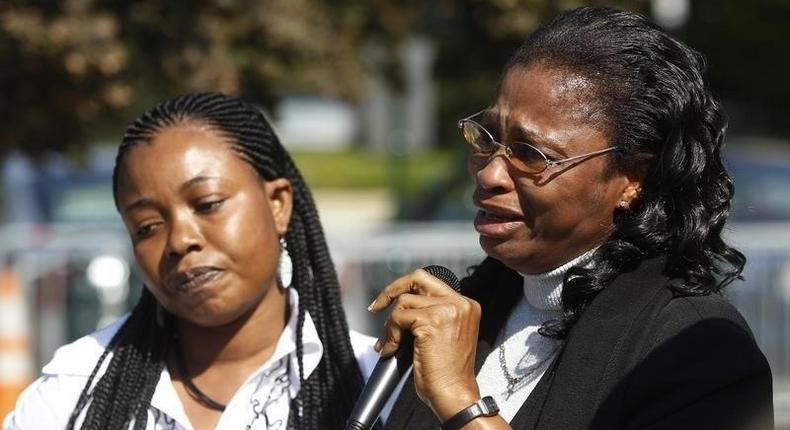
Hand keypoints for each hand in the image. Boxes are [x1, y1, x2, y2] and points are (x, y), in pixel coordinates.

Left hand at [368, 268, 482, 420]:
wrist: (454, 394)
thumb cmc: (447, 374)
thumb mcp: (446, 335)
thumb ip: (432, 316)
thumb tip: (401, 308)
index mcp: (466, 305)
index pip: (431, 282)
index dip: (407, 288)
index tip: (388, 301)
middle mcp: (460, 303)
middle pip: (418, 279)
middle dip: (392, 290)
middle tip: (376, 307)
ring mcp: (447, 310)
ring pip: (404, 302)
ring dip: (390, 325)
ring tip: (389, 345)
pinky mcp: (431, 320)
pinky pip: (398, 318)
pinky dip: (390, 334)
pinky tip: (392, 350)